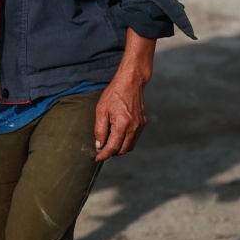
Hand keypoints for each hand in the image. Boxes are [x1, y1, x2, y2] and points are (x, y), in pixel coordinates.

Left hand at [93, 29, 154, 162]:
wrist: (131, 82)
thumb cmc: (114, 93)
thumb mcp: (101, 110)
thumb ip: (99, 130)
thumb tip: (99, 145)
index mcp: (122, 124)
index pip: (113, 147)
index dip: (104, 155)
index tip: (97, 158)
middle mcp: (133, 128)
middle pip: (122, 150)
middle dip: (111, 153)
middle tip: (101, 150)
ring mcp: (140, 126)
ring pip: (129, 146)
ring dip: (118, 148)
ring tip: (108, 142)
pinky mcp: (142, 124)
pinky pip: (134, 139)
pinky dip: (125, 141)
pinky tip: (118, 135)